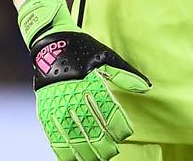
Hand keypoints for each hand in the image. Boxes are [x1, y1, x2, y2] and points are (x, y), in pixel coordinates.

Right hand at [18, 0, 149, 160]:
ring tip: (97, 158)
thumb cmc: (81, 49)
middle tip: (112, 151)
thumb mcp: (105, 57)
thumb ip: (125, 75)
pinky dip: (64, 149)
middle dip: (103, 144)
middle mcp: (74, 95)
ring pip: (74, 135)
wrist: (49, 42)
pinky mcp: (45, 109)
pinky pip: (54, 135)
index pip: (108, 111)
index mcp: (91, 82)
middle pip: (91, 127)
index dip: (118, 126)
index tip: (125, 134)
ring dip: (86, 150)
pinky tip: (73, 157)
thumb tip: (146, 87)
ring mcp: (58, 104)